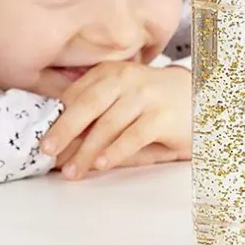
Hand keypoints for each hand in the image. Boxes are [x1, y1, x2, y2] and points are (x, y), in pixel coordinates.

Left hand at [41, 62, 191, 179]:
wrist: (202, 99)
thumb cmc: (155, 104)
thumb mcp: (124, 99)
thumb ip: (97, 114)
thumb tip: (64, 144)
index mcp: (111, 72)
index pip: (77, 95)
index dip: (57, 118)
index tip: (42, 138)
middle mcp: (126, 79)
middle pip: (87, 105)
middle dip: (64, 130)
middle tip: (47, 150)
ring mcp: (145, 97)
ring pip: (108, 125)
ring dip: (86, 151)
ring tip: (73, 171)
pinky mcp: (162, 117)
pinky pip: (133, 136)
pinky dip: (114, 152)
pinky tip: (101, 164)